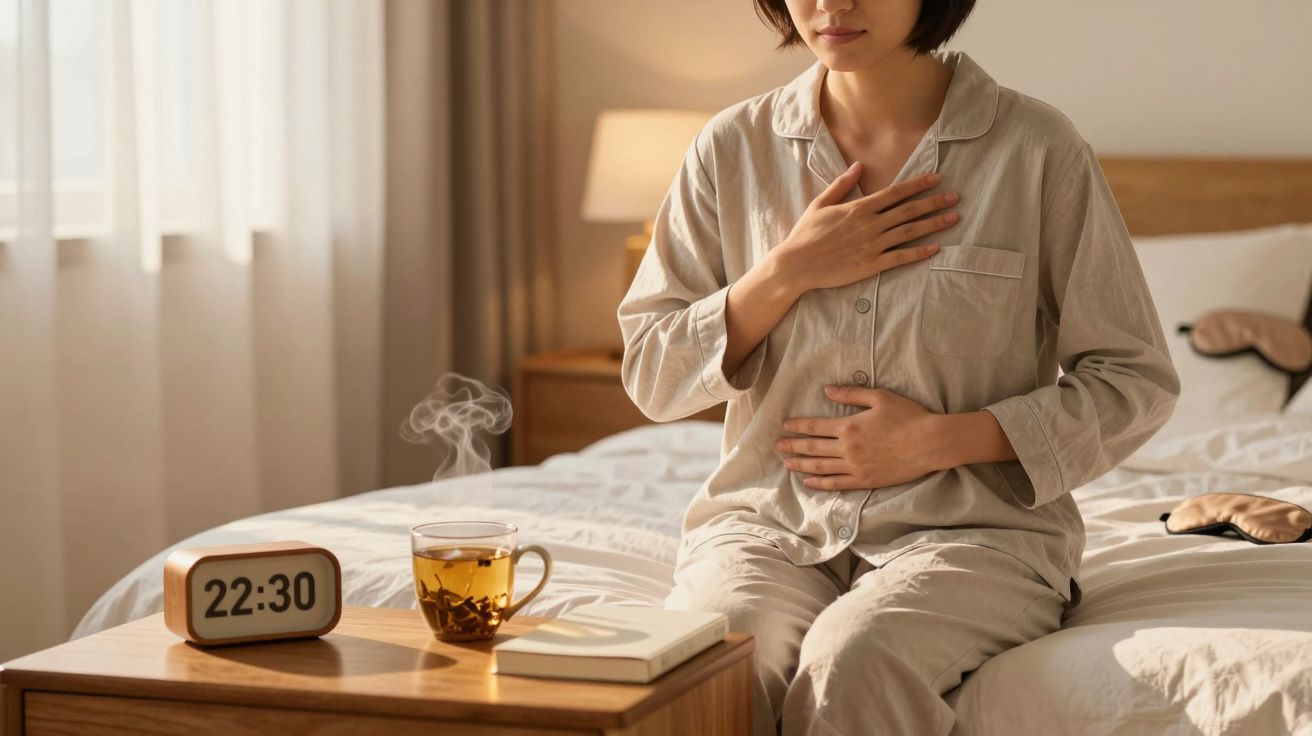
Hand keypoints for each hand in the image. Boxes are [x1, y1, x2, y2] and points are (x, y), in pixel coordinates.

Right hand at [769, 163, 961, 294]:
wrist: (797, 263)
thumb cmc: (806, 233)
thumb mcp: (821, 203)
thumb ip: (842, 184)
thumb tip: (858, 165)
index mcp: (859, 208)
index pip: (896, 192)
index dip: (919, 184)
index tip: (937, 178)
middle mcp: (870, 224)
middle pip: (909, 210)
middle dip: (934, 202)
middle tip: (955, 197)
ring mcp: (873, 245)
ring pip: (910, 232)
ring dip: (934, 224)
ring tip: (953, 218)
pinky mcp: (871, 265)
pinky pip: (901, 257)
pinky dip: (919, 252)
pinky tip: (935, 247)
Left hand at [775, 384, 942, 490]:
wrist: (930, 443)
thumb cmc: (908, 416)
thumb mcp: (879, 397)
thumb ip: (851, 393)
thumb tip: (827, 390)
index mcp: (849, 426)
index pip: (815, 427)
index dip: (798, 427)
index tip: (785, 426)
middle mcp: (847, 448)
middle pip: (813, 448)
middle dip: (792, 446)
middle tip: (777, 446)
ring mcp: (855, 467)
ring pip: (821, 467)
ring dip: (801, 465)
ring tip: (786, 463)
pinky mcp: (865, 480)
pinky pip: (837, 484)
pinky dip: (820, 484)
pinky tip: (808, 482)